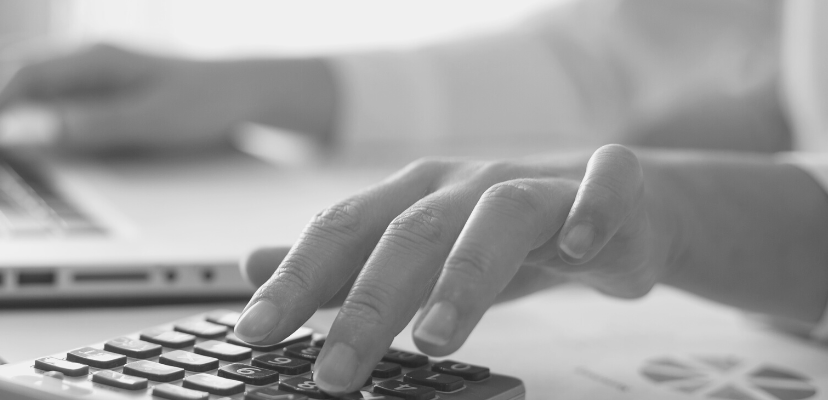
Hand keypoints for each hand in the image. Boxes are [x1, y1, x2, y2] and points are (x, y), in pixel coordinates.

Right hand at [0, 40, 334, 153]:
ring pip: (12, 72)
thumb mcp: (146, 121)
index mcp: (91, 57)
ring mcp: (86, 65)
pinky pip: (33, 86)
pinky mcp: (93, 81)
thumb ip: (80, 126)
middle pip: (0, 66)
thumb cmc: (205, 102)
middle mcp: (83, 54)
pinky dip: (2, 103)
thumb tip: (14, 131)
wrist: (246, 92)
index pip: (12, 77)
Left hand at [234, 144, 680, 393]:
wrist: (616, 203)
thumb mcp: (414, 248)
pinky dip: (591, 214)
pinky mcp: (612, 188)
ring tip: (434, 341)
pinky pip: (606, 189)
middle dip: (367, 305)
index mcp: (414, 196)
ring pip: (499, 215)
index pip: (342, 231)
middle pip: (409, 233)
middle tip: (335, 372)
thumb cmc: (502, 233)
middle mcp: (467, 184)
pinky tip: (577, 253)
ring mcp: (540, 183)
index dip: (295, 280)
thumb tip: (251, 266)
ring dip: (464, 275)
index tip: (252, 333)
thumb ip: (338, 264)